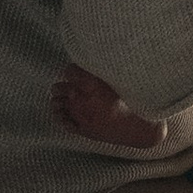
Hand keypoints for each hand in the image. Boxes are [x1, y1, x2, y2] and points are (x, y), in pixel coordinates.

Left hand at [53, 63, 167, 150]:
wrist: (137, 127)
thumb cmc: (132, 101)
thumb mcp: (119, 80)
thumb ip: (101, 72)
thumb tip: (90, 63)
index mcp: (90, 85)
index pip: (68, 71)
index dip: (74, 69)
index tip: (79, 70)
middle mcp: (80, 100)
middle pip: (57, 87)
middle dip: (65, 83)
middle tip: (75, 83)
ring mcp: (78, 115)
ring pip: (55, 103)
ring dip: (61, 98)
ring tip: (70, 96)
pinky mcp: (80, 129)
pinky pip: (60, 120)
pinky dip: (61, 113)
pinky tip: (67, 110)